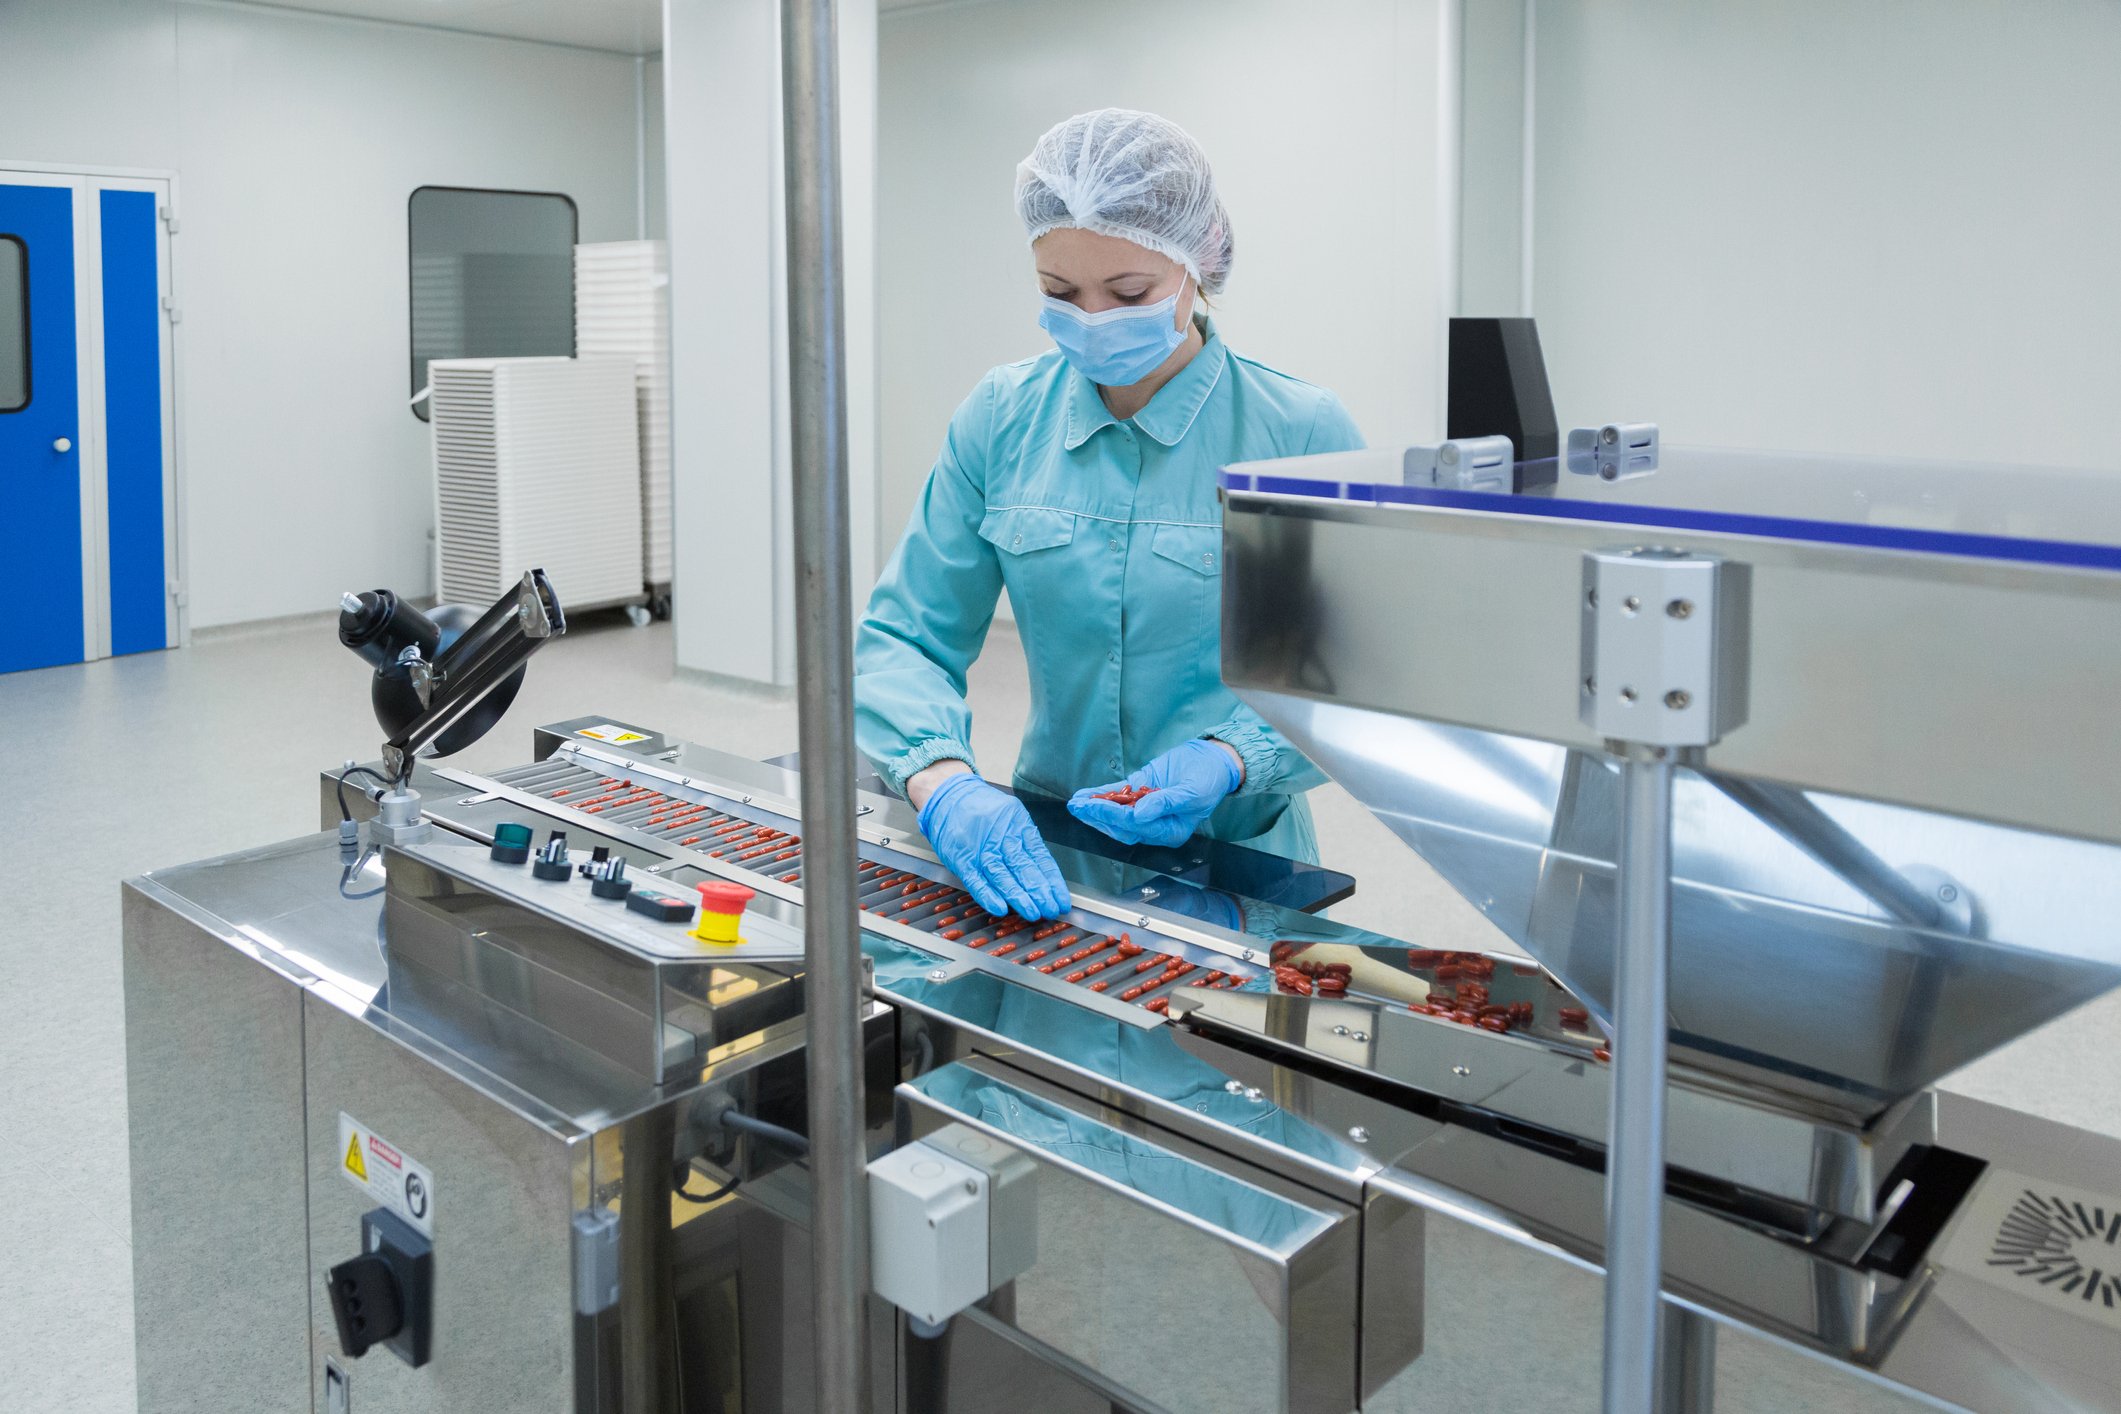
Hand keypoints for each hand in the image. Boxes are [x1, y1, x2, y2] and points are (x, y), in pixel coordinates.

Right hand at [916, 772, 1071, 919]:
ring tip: (1033, 912)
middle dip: (1040, 892)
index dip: (1052, 881)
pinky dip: (987, 895)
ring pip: (1003, 876)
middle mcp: (1001, 838)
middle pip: (1024, 868)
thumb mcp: (1011, 815)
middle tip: (1051, 909)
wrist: (947, 796)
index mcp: (1018, 826)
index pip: (1040, 858)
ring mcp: (980, 850)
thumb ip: (1025, 841)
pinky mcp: (962, 860)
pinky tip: (1000, 907)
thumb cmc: (981, 808)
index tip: (1061, 899)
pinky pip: (976, 880)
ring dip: (1019, 897)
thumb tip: (1044, 872)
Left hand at [1067, 739, 1241, 847]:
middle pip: (1121, 825)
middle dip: (1098, 816)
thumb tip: (1140, 814)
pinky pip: (1119, 795)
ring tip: (1076, 802)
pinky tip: (1086, 795)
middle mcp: (1157, 823)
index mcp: (1170, 831)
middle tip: (1078, 807)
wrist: (1214, 759)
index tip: (1096, 806)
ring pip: (1117, 812)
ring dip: (1095, 807)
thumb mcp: (1191, 793)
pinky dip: (1102, 794)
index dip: (1114, 816)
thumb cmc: (1209, 779)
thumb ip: (1165, 804)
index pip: (1136, 826)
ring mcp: (1147, 808)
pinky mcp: (1142, 791)